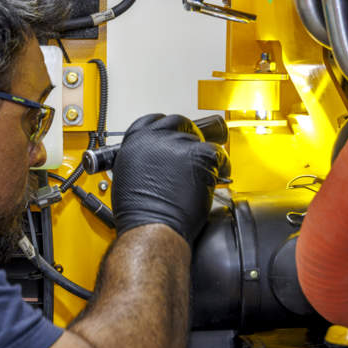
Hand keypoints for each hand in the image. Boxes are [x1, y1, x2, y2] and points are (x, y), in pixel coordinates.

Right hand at [112, 113, 228, 243]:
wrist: (151, 227)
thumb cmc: (138, 213)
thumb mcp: (127, 177)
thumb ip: (141, 160)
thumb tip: (152, 160)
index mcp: (135, 142)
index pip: (153, 121)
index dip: (166, 127)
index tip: (173, 132)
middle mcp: (155, 138)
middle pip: (178, 124)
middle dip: (188, 135)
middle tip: (192, 151)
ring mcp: (178, 145)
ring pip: (199, 140)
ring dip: (202, 155)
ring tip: (203, 172)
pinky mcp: (199, 155)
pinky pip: (218, 153)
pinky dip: (221, 165)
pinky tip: (216, 176)